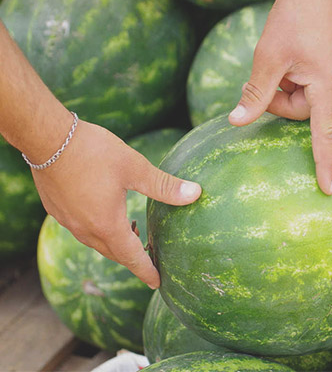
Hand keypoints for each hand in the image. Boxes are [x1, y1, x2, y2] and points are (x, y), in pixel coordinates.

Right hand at [32, 121, 200, 288]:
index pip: (132, 257)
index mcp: (107, 225)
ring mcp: (67, 221)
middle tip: (150, 258)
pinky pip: (81, 230)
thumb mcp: (136, 168)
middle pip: (114, 253)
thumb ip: (165, 186)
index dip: (147, 271)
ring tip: (132, 233)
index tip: (158, 283)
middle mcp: (85, 229)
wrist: (47, 138)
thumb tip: (196, 193)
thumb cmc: (93, 152)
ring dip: (115, 244)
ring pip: (96, 242)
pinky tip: (105, 214)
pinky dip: (98, 231)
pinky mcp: (57, 209)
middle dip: (133, 258)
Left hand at [228, 0, 331, 194]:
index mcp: (328, 84)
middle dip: (279, 99)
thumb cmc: (291, 19)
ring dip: (287, 86)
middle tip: (267, 74)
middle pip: (302, 112)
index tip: (329, 189)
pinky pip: (313, 87)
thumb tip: (237, 122)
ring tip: (283, 60)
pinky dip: (296, 79)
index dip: (325, 163)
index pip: (325, 134)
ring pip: (305, 99)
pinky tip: (292, 58)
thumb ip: (256, 94)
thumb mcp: (267, 58)